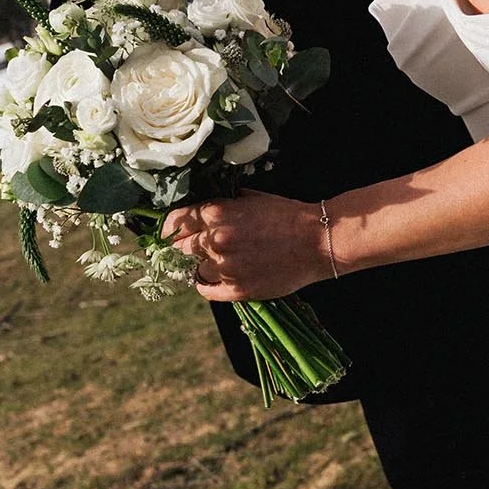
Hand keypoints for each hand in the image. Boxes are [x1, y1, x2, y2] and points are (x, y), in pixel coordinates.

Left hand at [163, 192, 327, 301]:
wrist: (318, 240)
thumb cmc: (287, 215)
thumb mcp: (250, 198)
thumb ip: (221, 205)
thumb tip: (197, 211)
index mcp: (216, 213)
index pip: (173, 223)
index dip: (170, 228)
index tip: (171, 233)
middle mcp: (215, 241)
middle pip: (180, 248)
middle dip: (186, 246)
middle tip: (195, 247)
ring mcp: (226, 267)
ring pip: (195, 269)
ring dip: (201, 265)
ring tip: (217, 261)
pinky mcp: (238, 290)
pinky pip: (207, 290)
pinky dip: (206, 285)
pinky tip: (210, 280)